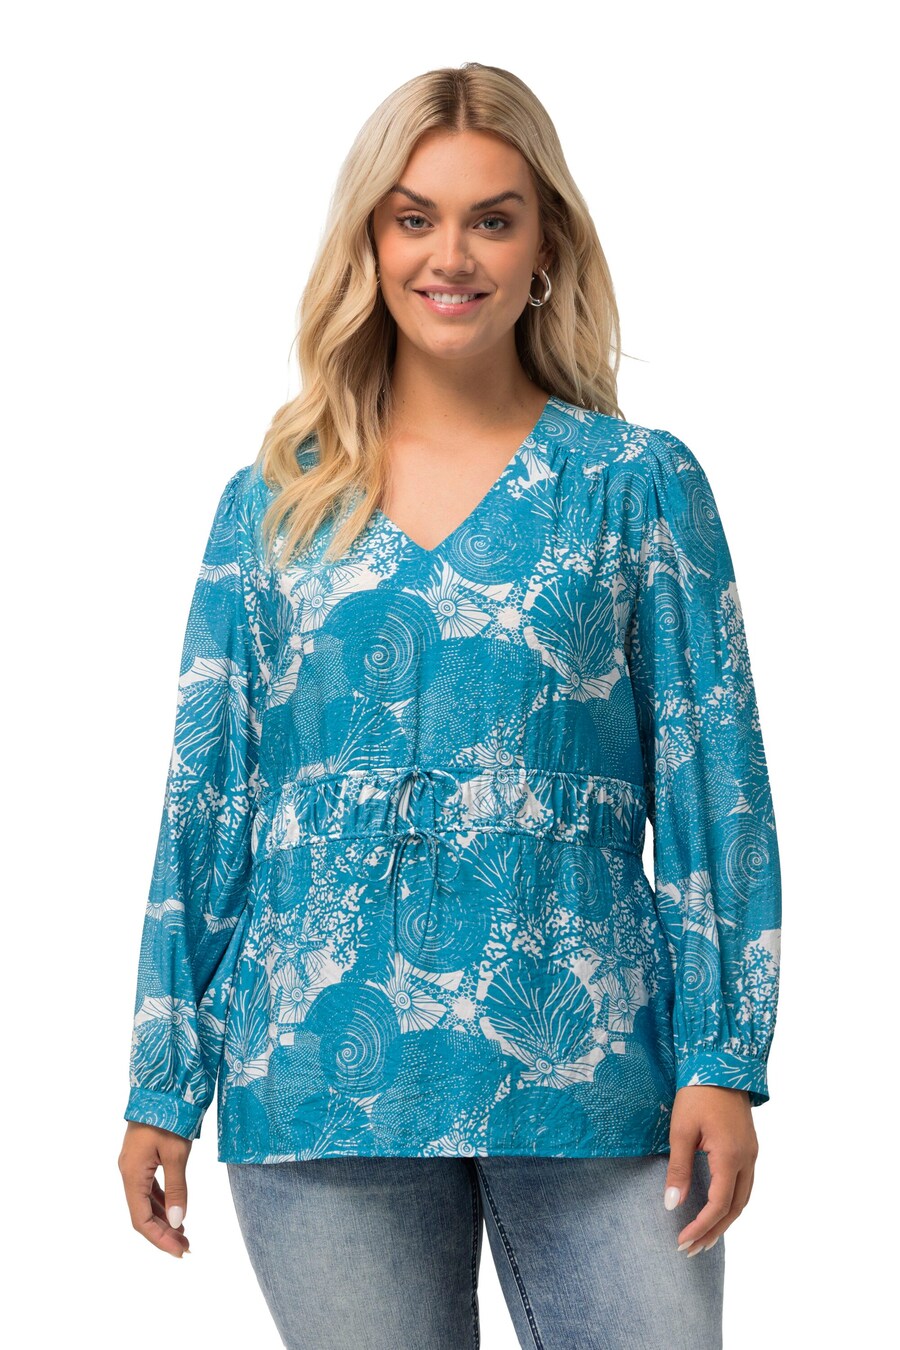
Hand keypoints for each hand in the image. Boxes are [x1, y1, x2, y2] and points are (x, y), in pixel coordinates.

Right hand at [118, 1122, 192, 1258]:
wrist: (162, 1086)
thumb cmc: (169, 1116)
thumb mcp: (177, 1154)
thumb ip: (177, 1188)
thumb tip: (178, 1221)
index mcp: (131, 1174)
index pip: (140, 1219)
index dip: (159, 1239)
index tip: (179, 1251)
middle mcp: (128, 1172)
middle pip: (142, 1213)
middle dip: (163, 1232)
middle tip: (187, 1246)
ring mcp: (134, 1165)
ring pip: (146, 1202)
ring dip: (163, 1219)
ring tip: (184, 1234)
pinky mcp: (142, 1157)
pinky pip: (149, 1188)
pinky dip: (162, 1202)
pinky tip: (176, 1210)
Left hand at [664, 1085, 758, 1255]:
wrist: (721, 1063)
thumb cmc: (697, 1093)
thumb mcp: (681, 1130)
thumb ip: (679, 1169)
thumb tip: (672, 1204)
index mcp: (731, 1156)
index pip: (719, 1204)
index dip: (701, 1225)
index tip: (682, 1240)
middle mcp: (747, 1159)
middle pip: (735, 1207)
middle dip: (714, 1231)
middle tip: (692, 1249)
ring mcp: (752, 1153)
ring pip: (744, 1198)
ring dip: (725, 1220)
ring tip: (704, 1237)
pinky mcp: (749, 1146)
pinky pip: (744, 1184)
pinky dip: (731, 1203)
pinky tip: (717, 1208)